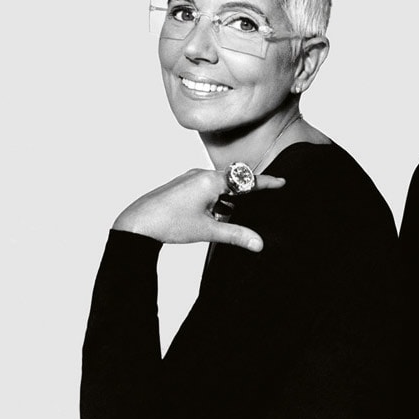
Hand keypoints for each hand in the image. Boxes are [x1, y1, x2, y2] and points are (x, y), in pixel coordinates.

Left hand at [112, 168, 284, 250]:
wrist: (138, 222)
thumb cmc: (170, 223)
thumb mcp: (208, 230)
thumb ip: (236, 235)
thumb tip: (259, 243)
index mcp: (210, 181)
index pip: (245, 180)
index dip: (265, 183)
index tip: (281, 181)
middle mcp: (200, 175)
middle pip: (233, 181)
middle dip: (248, 191)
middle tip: (264, 196)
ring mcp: (190, 179)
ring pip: (219, 186)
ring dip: (230, 198)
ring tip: (239, 212)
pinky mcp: (183, 187)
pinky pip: (207, 188)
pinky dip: (217, 199)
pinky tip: (218, 213)